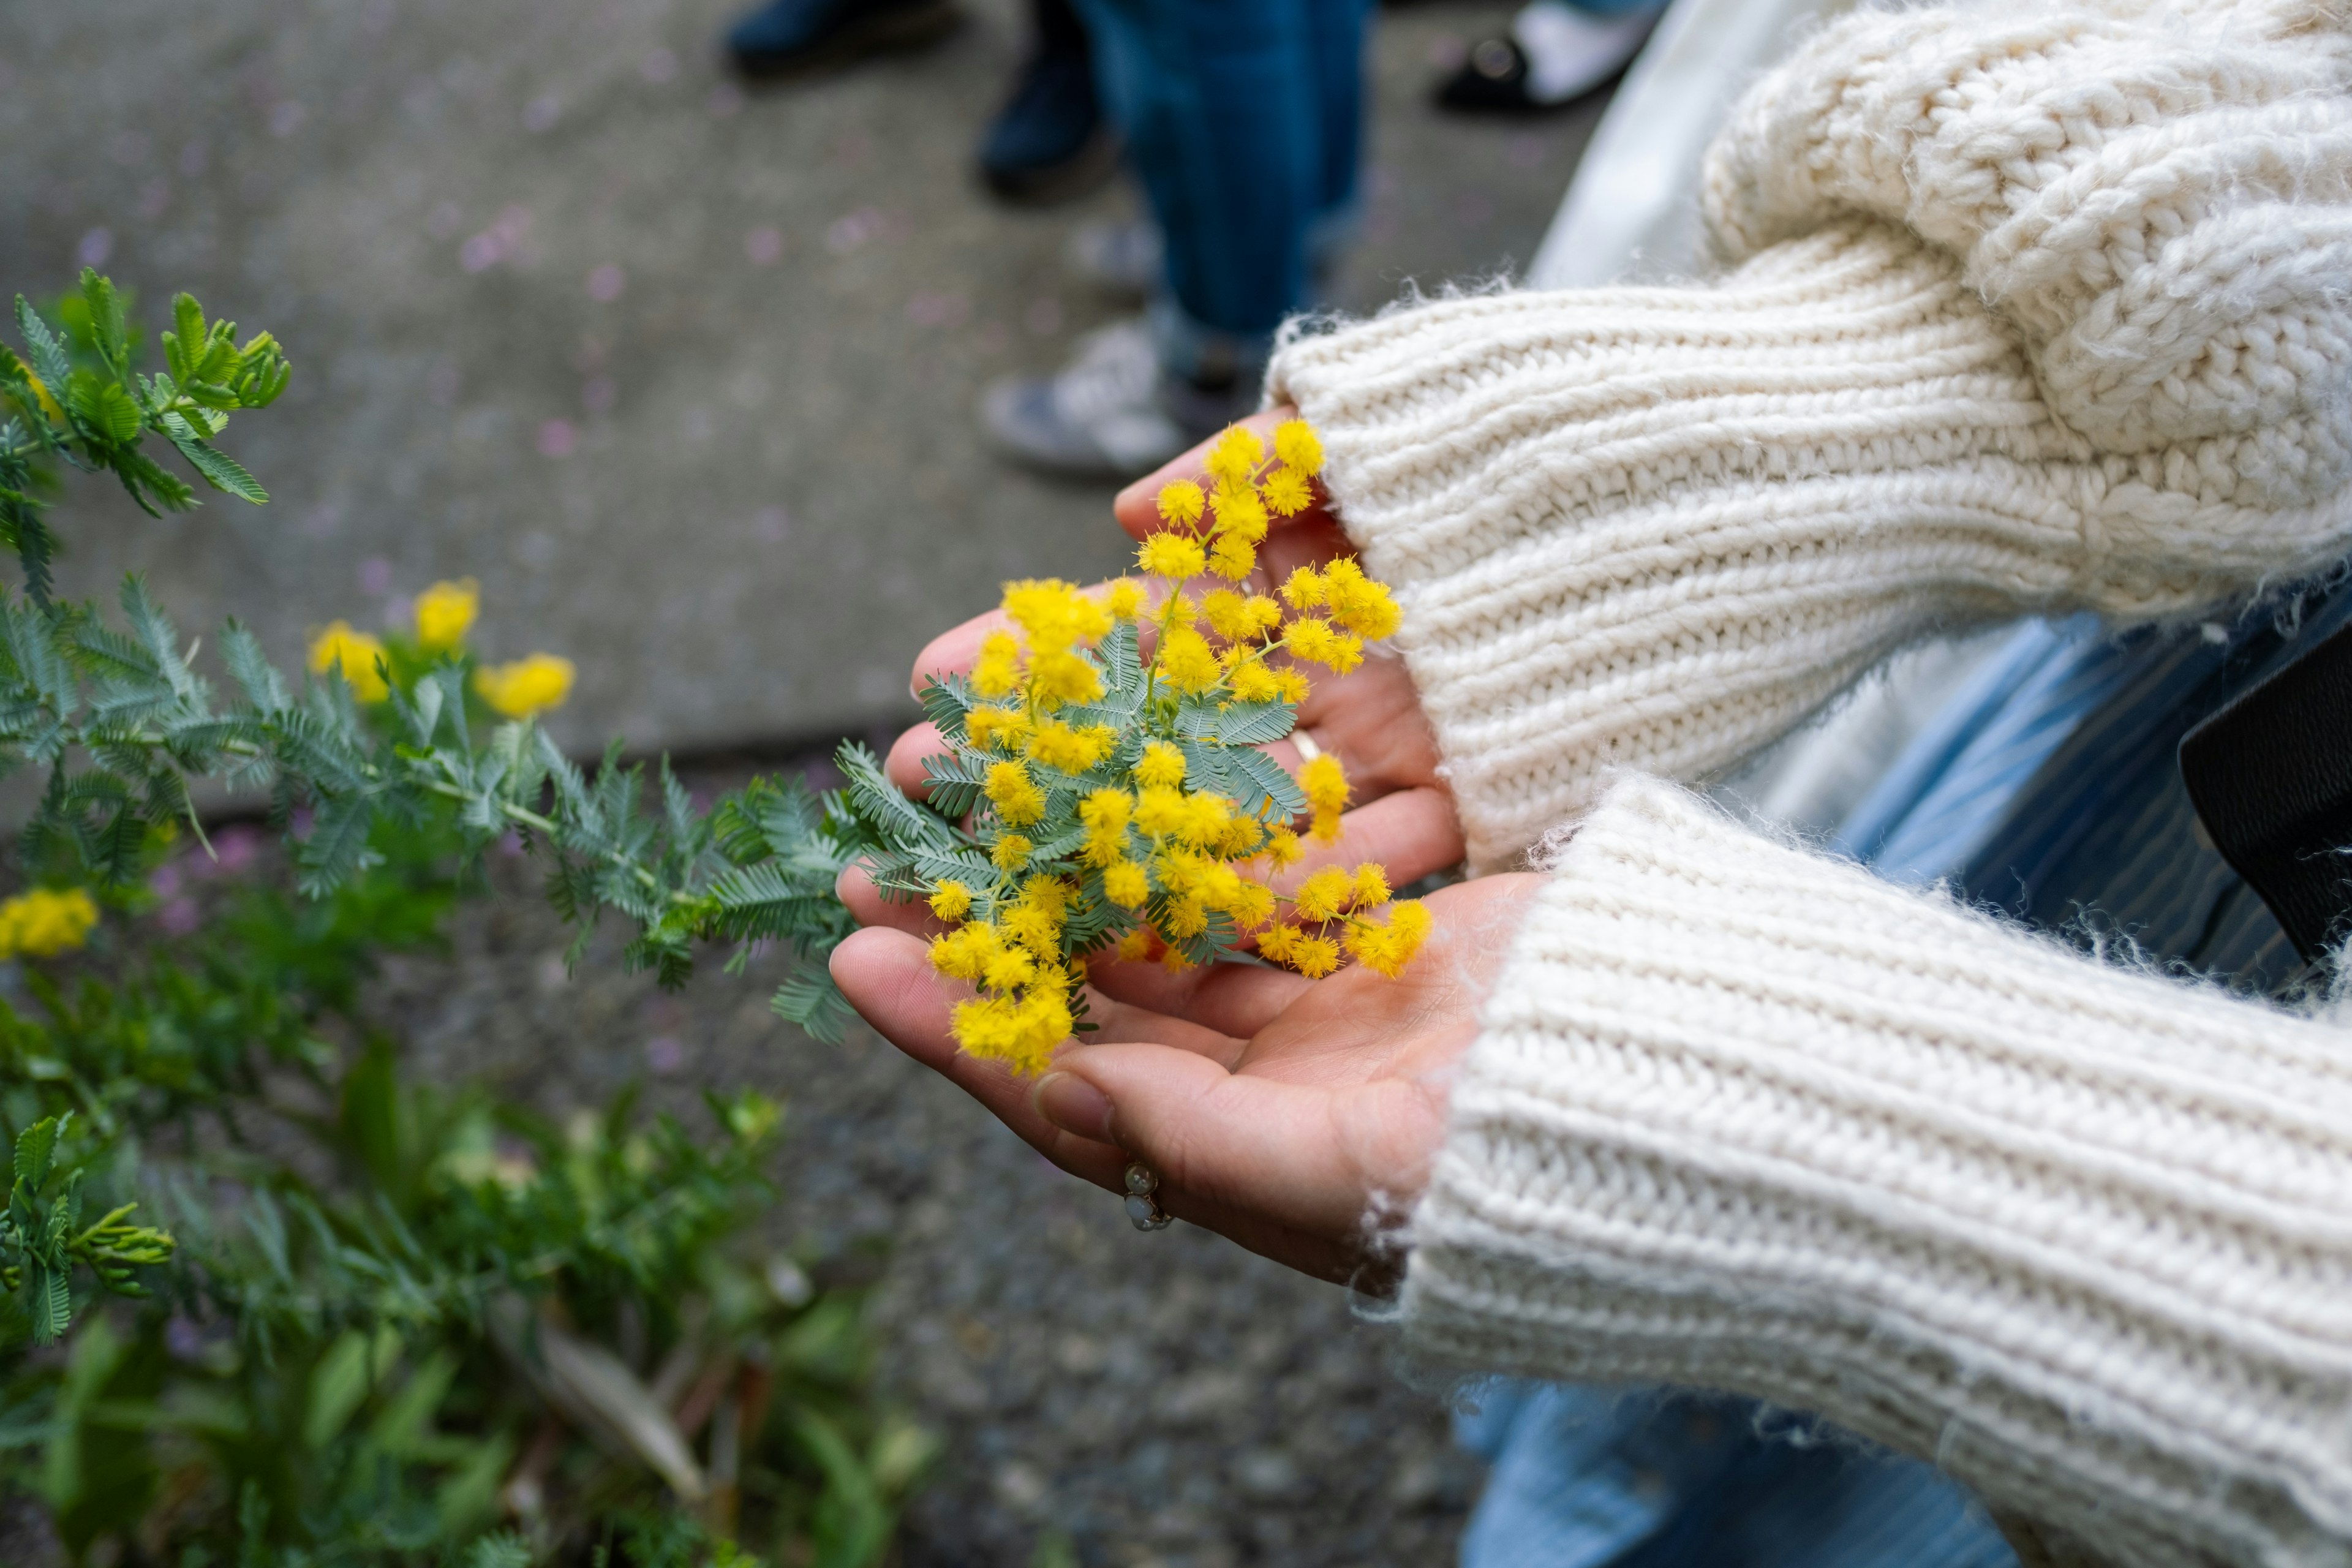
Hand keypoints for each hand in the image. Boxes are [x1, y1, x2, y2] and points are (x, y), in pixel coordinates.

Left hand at [830, 406, 1528, 1284]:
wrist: (1691, 1079)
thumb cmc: (1525, 1156)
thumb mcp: (1350, 1173)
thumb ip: (1192, 1141)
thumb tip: (1049, 1092)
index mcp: (1233, 1156)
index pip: (1061, 1092)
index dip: (954, 1029)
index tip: (856, 960)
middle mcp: (1254, 1078)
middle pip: (1083, 991)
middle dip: (982, 922)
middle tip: (875, 851)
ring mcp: (1311, 994)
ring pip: (1149, 911)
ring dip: (1059, 848)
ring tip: (968, 779)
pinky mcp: (1369, 917)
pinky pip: (1242, 857)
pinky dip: (1174, 806)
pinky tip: (1108, 751)